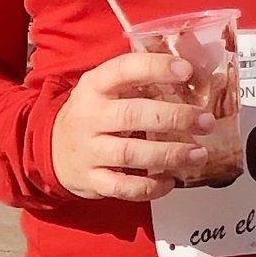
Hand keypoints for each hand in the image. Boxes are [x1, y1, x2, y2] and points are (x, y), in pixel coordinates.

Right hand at [50, 45, 220, 203]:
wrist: (50, 149)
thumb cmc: (92, 115)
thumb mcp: (105, 89)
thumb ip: (139, 82)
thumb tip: (194, 77)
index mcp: (94, 86)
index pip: (124, 69)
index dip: (156, 68)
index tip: (187, 71)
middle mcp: (89, 117)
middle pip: (133, 115)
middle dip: (174, 118)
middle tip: (205, 121)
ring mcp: (89, 150)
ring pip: (131, 154)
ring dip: (169, 154)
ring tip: (198, 154)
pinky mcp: (92, 180)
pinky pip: (124, 187)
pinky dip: (151, 188)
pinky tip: (171, 181)